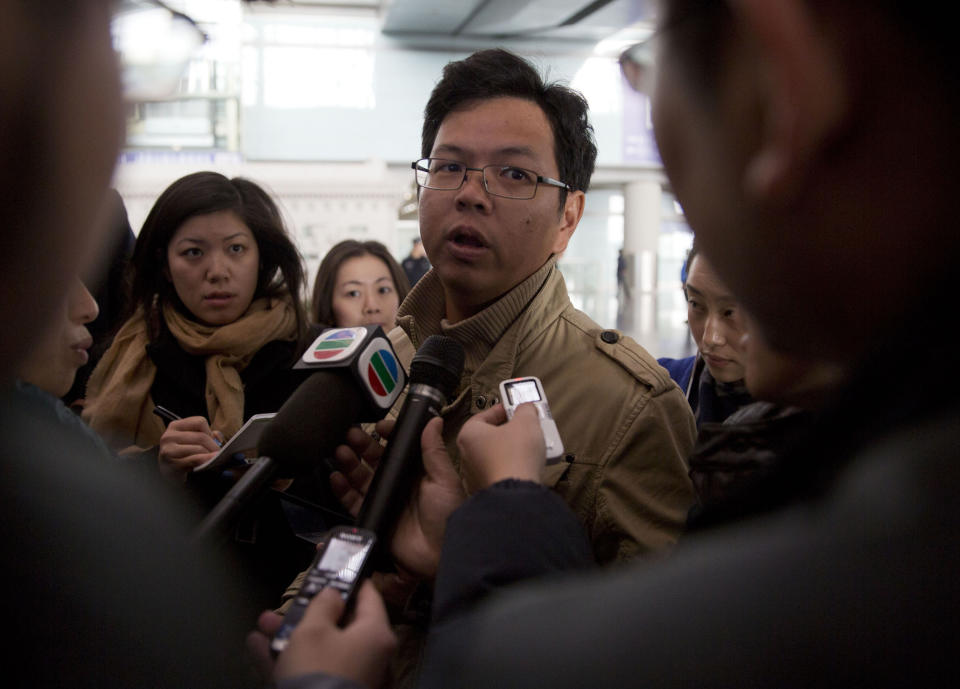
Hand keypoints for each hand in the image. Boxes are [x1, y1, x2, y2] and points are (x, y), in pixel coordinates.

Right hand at [157, 416, 223, 481]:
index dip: (209, 431)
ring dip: (210, 454)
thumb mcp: (192, 440)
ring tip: (213, 458)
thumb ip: (206, 434)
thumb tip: (217, 436)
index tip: (211, 441)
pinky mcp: (171, 463)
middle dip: (213, 446)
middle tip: (218, 453)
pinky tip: (209, 462)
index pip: (200, 422)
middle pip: (201, 436)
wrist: (168, 472)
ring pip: (199, 448)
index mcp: (175, 425)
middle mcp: (169, 435)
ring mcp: (168, 449)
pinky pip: (194, 460)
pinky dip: (205, 460)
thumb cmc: (183, 453)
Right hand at [249, 581, 396, 688]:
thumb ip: (323, 603)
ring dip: (290, 634)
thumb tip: (334, 592)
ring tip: (264, 623)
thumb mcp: (315, 629)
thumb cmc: (317, 669)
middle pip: (340, 623)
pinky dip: (285, 659)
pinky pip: (308, 670)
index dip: (350, 578)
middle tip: (291, 598)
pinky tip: (256, 647)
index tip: (335, 565)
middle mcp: (368, 655)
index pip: (369, 596)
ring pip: (319, 647)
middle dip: (309, 610)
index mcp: (376, 634)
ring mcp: (349, 676)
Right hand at [330, 417, 465, 580]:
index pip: (398, 447)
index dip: (387, 435)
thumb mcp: (444, 479)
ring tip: (341, 451)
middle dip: (362, 445)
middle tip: (351, 434)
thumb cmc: (448, 514)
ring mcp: (385, 499)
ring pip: (361, 477)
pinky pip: (353, 501)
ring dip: (350, 463)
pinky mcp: (374, 515)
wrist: (440, 553)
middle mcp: (399, 482)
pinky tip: (336, 477)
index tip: (379, 426)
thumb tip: (434, 420)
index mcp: (417, 470)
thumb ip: (433, 450)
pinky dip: (342, 489)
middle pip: (375, 459)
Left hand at [457, 403, 545, 493]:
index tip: (515, 409)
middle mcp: (467, 456)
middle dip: (510, 430)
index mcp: (469, 435)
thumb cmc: (514, 457)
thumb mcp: (526, 423)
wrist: (516, 495)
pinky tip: (528, 465)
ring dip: (513, 449)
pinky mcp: (488, 490)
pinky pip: (501, 472)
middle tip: (526, 427)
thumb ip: (525, 410)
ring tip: (532, 446)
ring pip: (496, 456)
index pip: (484, 415)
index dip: (502, 409)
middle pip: (490, 436)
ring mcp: (476, 475)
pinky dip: (513, 467)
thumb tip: (526, 408)